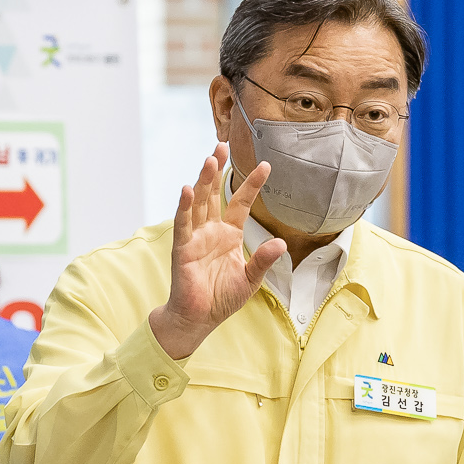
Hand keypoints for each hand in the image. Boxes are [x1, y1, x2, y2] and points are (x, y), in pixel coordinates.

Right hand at [150, 146, 285, 361]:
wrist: (199, 318)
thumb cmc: (223, 298)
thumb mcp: (251, 279)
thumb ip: (264, 260)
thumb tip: (281, 244)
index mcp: (229, 234)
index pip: (240, 203)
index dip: (252, 184)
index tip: (267, 165)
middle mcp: (211, 230)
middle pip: (214, 193)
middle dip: (217, 169)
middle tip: (222, 145)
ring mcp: (195, 237)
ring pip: (198, 203)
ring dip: (203, 181)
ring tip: (209, 159)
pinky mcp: (182, 249)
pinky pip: (183, 224)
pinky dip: (185, 207)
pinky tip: (188, 189)